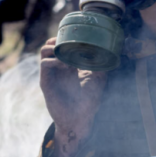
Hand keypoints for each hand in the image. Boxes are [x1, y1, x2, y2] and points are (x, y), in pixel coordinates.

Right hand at [40, 38, 106, 156]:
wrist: (79, 120)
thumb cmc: (89, 101)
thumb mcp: (99, 79)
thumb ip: (102, 65)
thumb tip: (111, 51)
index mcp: (68, 64)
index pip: (61, 44)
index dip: (66, 37)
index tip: (76, 37)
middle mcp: (58, 67)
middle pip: (50, 44)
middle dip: (58, 40)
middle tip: (69, 43)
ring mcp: (51, 74)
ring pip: (44, 51)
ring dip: (56, 49)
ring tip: (68, 56)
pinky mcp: (46, 82)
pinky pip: (44, 64)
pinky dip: (54, 61)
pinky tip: (66, 66)